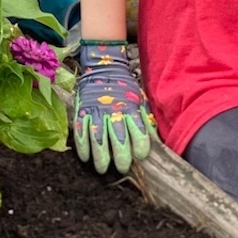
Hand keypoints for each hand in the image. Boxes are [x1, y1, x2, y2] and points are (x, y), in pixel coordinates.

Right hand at [73, 42, 155, 174]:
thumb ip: (147, 120)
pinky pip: (81, 132)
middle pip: (118, 138)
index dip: (140, 147)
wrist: (104, 68)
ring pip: (98, 138)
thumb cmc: (125, 89)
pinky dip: (83, 147)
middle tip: (122, 168)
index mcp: (131, 109)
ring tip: (102, 169)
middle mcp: (114, 111)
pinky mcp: (82, 112)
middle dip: (121, 157)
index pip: (139, 132)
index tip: (140, 157)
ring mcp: (96, 112)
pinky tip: (86, 158)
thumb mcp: (140, 100)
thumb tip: (156, 141)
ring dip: (100, 156)